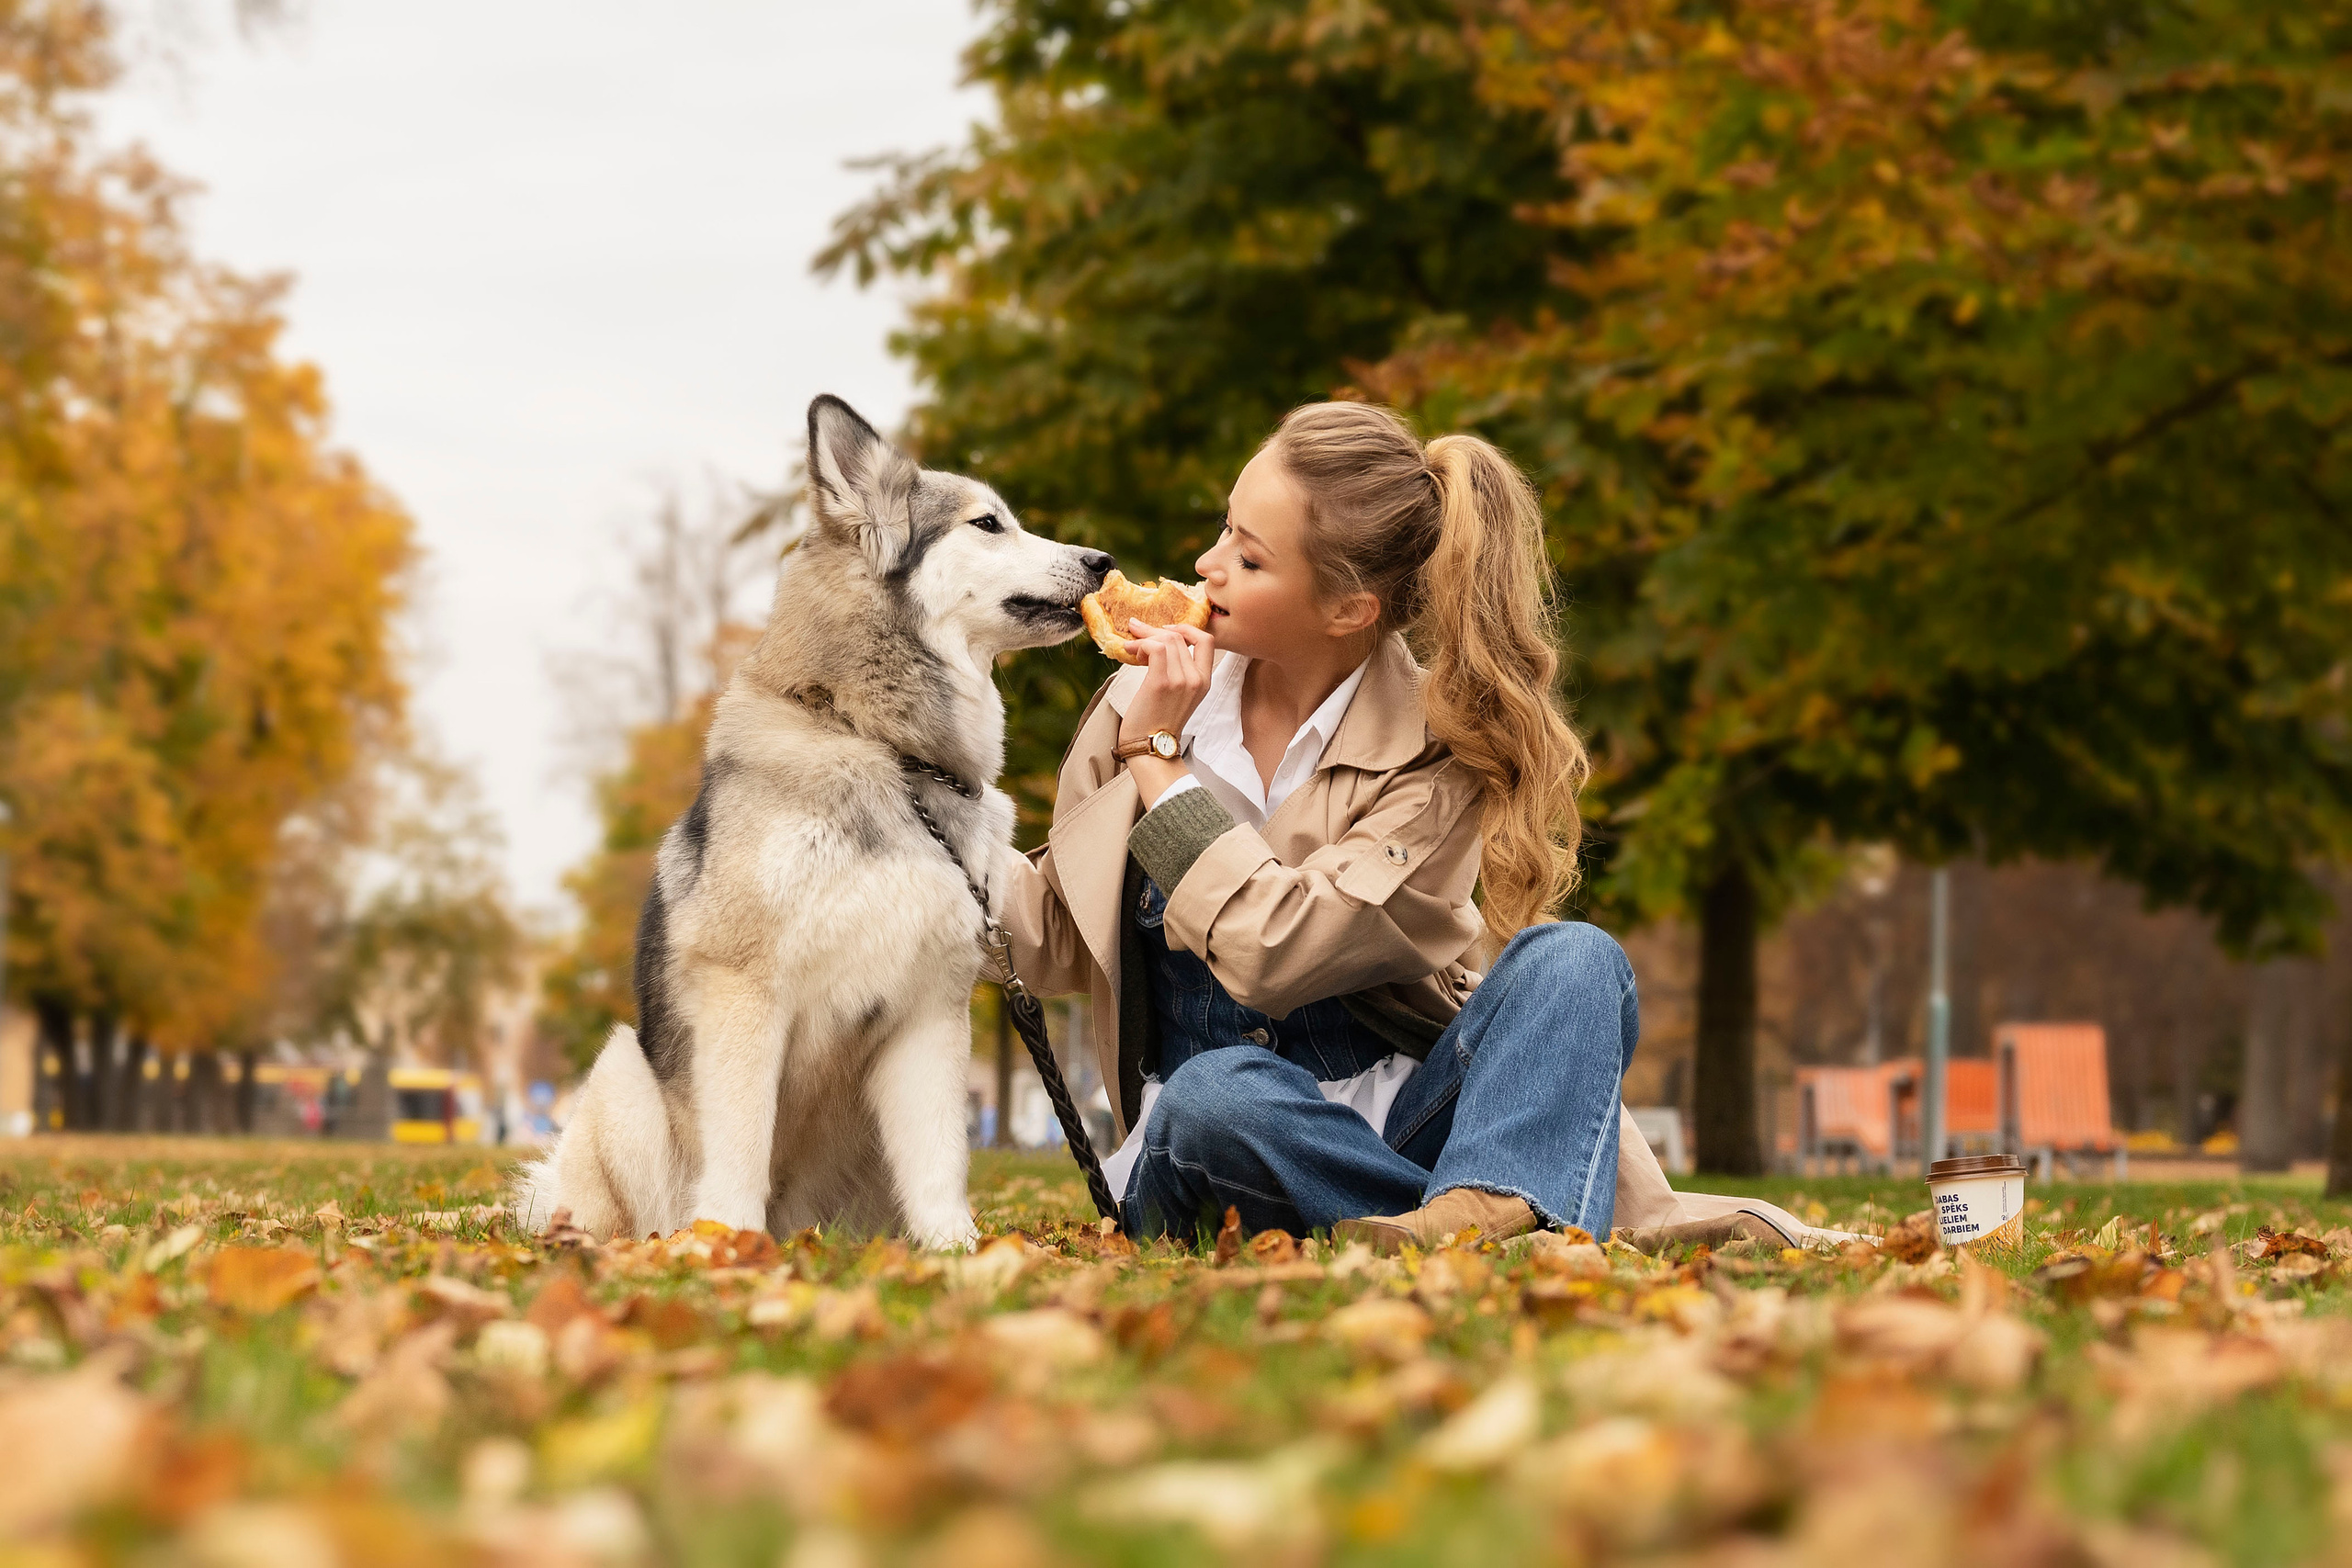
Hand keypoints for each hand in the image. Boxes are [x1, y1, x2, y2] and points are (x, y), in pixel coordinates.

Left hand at [1118, 619, 1214, 752]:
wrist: (1151, 748)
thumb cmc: (1157, 722)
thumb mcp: (1178, 695)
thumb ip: (1176, 670)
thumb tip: (1155, 641)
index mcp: (1204, 681)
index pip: (1206, 641)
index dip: (1186, 628)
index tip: (1166, 629)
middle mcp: (1196, 679)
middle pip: (1179, 637)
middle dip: (1154, 631)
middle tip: (1136, 633)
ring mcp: (1181, 680)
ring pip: (1166, 640)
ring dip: (1144, 639)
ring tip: (1133, 649)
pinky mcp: (1162, 682)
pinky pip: (1155, 648)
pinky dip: (1141, 646)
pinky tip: (1133, 655)